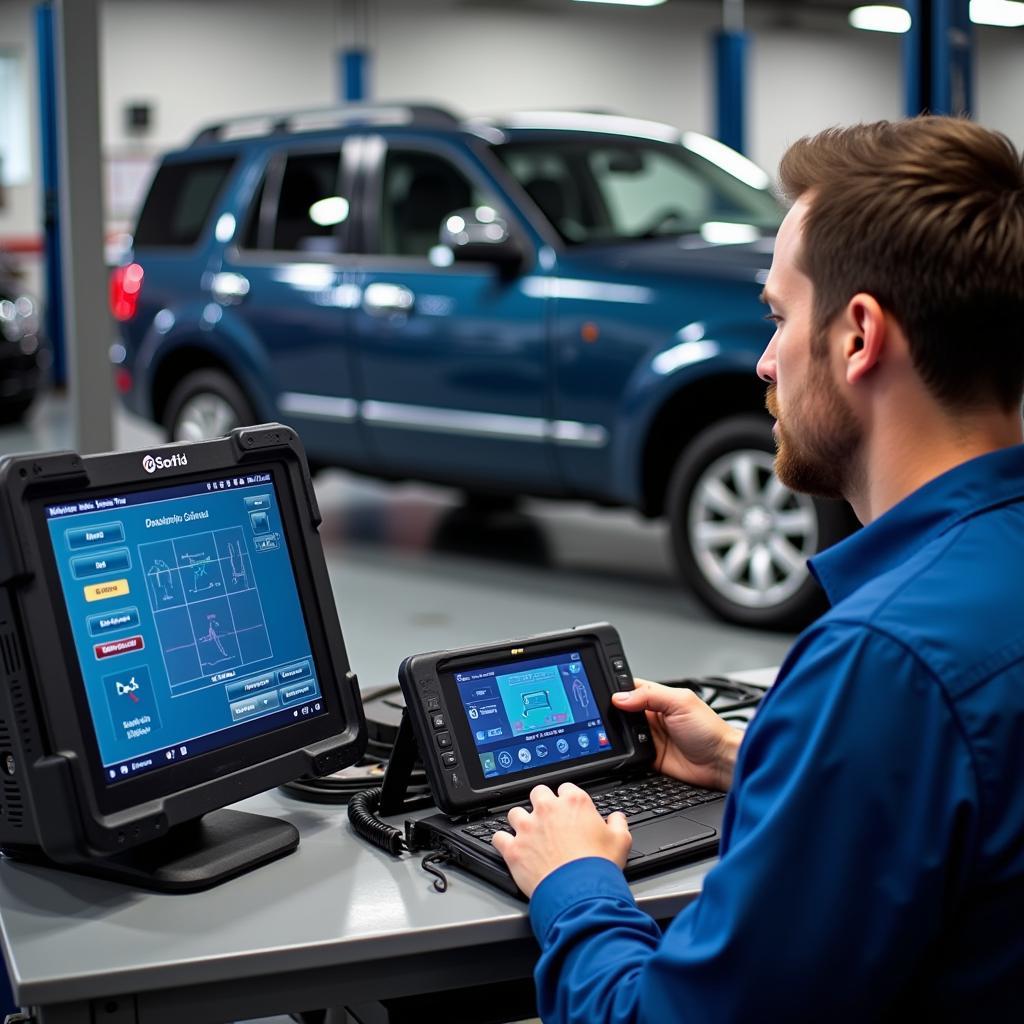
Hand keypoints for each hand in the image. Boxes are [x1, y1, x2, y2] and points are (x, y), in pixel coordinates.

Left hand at [492, 783, 630, 897]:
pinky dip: (502, 842)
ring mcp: (528, 828)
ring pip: (515, 813)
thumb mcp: (621, 841)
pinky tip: (508, 846)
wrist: (580, 894)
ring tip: (527, 833)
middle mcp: (548, 810)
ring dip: (520, 821)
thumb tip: (617, 818)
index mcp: (574, 803)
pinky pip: (498, 837)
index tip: (569, 810)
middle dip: (541, 803)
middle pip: (537, 793)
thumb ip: (618, 823)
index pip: (566, 788)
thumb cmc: (599, 867)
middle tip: (547, 819)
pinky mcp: (514, 849)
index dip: (567, 799)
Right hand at [612, 679, 739, 790]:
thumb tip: (620, 697)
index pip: (630, 689)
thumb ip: (650, 696)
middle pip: (621, 711)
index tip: (601, 692)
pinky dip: (622, 753)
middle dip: (612, 713)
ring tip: (612, 733)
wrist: (721, 763)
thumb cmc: (710, 730)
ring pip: (622, 733)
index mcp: (658, 698)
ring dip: (616, 734)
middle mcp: (652, 716)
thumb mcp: (680, 703)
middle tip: (605, 716)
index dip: (615, 690)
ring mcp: (650, 738)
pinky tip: (620, 750)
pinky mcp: (649, 758)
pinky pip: (629, 755)